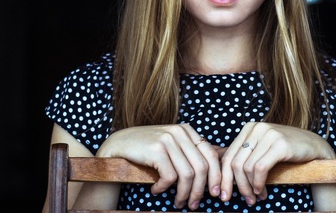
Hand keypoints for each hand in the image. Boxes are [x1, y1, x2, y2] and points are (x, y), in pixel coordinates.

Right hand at [96, 124, 221, 209]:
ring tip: (178, 202)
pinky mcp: (156, 149)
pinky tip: (156, 190)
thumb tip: (214, 175)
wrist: (119, 143)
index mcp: (187, 130)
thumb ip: (189, 153)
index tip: (216, 193)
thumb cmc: (147, 149)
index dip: (216, 177)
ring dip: (183, 194)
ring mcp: (168, 139)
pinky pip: (169, 177)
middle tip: (194, 204)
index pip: (211, 155)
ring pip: (187, 175)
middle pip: (201, 167)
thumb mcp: (171, 145)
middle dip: (200, 190)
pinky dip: (164, 188)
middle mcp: (179, 132)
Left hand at [219, 122, 334, 205]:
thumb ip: (246, 156)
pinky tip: (262, 191)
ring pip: (247, 168)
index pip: (229, 156)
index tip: (223, 194)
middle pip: (235, 163)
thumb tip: (223, 176)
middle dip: (236, 186)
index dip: (224, 177)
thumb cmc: (287, 151)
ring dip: (250, 188)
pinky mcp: (280, 144)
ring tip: (256, 197)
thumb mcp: (262, 149)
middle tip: (242, 200)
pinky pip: (260, 169)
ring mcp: (268, 135)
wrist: (314, 146)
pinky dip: (258, 183)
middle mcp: (257, 128)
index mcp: (249, 128)